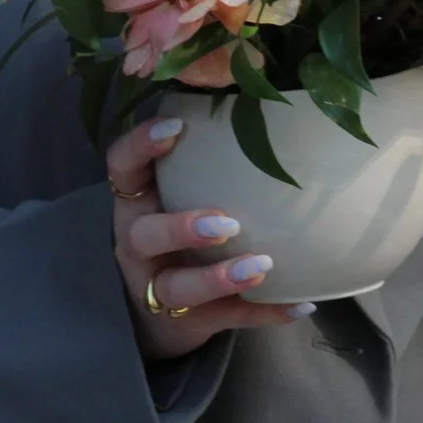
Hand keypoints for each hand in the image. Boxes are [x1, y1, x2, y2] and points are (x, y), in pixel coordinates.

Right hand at [106, 117, 311, 358]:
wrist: (151, 314)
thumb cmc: (175, 230)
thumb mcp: (172, 193)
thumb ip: (202, 159)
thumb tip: (266, 99)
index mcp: (135, 203)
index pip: (122, 168)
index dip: (140, 146)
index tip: (173, 128)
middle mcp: (138, 246)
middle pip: (145, 236)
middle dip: (182, 228)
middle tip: (226, 222)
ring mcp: (157, 288)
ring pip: (179, 287)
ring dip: (220, 277)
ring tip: (262, 265)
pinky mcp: (188, 323)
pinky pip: (226, 318)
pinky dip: (264, 313)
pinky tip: (300, 304)